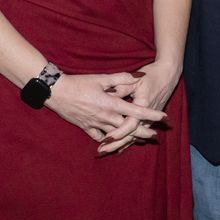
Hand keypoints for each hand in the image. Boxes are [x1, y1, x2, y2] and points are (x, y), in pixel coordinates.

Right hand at [45, 70, 167, 147]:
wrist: (57, 92)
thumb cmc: (79, 83)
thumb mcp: (102, 78)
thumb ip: (121, 78)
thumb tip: (138, 76)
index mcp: (112, 104)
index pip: (136, 112)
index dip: (151, 115)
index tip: (163, 117)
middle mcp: (106, 117)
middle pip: (129, 128)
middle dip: (143, 132)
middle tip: (154, 135)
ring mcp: (96, 124)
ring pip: (116, 136)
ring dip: (128, 139)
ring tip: (139, 141)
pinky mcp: (86, 127)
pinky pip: (100, 138)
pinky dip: (108, 142)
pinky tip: (114, 143)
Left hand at [98, 58, 181, 156]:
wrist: (168, 75)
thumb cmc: (151, 75)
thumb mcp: (137, 79)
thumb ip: (122, 86)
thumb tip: (108, 94)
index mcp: (143, 105)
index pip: (130, 124)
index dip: (118, 132)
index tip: (106, 139)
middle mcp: (146, 117)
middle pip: (131, 135)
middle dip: (116, 144)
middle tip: (101, 151)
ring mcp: (148, 120)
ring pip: (134, 137)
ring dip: (120, 145)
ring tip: (105, 151)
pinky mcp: (148, 121)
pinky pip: (137, 134)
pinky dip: (127, 141)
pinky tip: (118, 148)